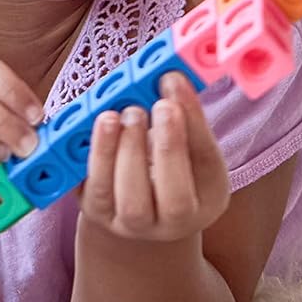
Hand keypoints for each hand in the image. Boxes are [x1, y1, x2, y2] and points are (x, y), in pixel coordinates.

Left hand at [78, 73, 230, 241]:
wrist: (135, 201)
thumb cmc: (167, 164)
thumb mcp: (186, 143)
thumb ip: (183, 115)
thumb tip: (170, 77)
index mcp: (206, 201)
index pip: (207, 164)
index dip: (192, 123)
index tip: (175, 83)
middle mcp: (173, 224)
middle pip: (175, 200)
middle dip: (166, 148)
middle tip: (154, 106)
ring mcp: (133, 224)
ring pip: (131, 202)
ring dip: (124, 153)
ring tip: (120, 114)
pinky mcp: (98, 214)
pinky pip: (94, 192)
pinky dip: (96, 158)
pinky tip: (99, 127)